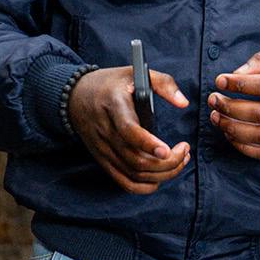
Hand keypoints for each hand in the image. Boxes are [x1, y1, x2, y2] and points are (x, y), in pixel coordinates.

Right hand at [68, 66, 190, 193]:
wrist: (75, 97)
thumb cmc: (110, 84)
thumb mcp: (134, 73)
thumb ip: (164, 83)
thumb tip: (184, 103)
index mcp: (113, 106)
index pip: (128, 130)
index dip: (148, 144)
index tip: (168, 149)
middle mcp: (106, 131)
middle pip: (136, 159)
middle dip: (167, 162)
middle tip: (184, 151)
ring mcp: (103, 149)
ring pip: (134, 174)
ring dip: (163, 174)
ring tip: (179, 160)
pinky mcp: (103, 160)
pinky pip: (125, 183)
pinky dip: (146, 186)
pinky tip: (160, 177)